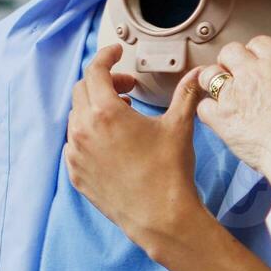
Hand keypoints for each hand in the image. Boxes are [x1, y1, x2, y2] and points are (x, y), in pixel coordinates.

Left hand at [65, 43, 209, 257]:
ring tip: (122, 114)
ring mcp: (76, 154)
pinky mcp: (76, 174)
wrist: (160, 217)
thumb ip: (186, 93)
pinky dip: (89, 133)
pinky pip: (74, 143)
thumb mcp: (179, 126)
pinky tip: (111, 141)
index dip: (107, 56)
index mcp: (106, 112)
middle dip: (104, 82)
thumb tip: (197, 75)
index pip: (95, 70)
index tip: (117, 53)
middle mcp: (83, 130)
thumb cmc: (169, 172)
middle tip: (129, 87)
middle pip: (83, 90)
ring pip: (76, 117)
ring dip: (95, 108)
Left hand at [193, 36, 270, 190]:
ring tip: (223, 100)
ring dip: (213, 85)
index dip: (253, 54)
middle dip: (229, 64)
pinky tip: (221, 122)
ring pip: (209, 75)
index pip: (257, 43)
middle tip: (235, 81)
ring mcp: (235, 93)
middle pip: (229, 52)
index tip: (254, 65)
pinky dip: (209, 114)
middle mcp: (254, 72)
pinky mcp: (222, 117)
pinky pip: (203, 107)